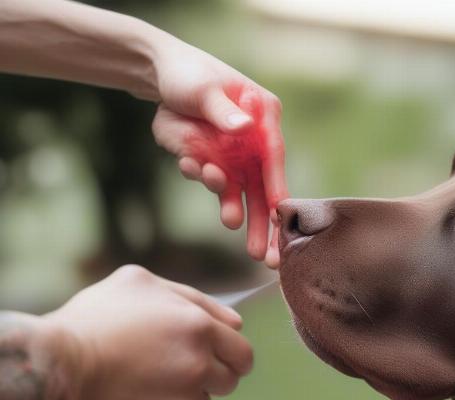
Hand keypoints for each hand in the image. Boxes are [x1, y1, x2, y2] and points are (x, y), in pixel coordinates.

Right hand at [43, 265, 252, 399]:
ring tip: (147, 381)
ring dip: (184, 396)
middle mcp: (198, 368)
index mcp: (200, 329)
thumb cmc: (95, 318)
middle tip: (179, 367)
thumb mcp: (141, 283)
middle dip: (211, 376)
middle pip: (228, 383)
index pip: (243, 354)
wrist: (53, 367)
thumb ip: (194, 298)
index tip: (222, 358)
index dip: (233, 356)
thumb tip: (235, 321)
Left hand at [151, 43, 287, 267]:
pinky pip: (208, 183)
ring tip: (231, 222)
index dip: (277, 188)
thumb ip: (223, 111)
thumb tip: (245, 129)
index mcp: (263, 119)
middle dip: (264, 224)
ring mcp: (233, 159)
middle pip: (261, 188)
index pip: (274, 157)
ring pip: (238, 194)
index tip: (280, 217)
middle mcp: (253, 144)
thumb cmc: (190, 74)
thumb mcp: (205, 88)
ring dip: (235, 211)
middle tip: (266, 257)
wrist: (160, 78)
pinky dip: (200, 178)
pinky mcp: (212, 166)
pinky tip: (189, 164)